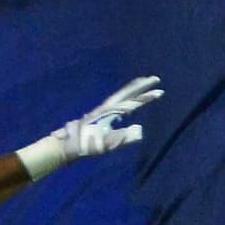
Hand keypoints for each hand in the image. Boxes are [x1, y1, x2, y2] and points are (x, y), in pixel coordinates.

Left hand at [17, 75, 162, 179]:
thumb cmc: (82, 145)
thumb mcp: (103, 144)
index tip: (160, 90)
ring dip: (132, 91)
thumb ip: (120, 138)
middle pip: (125, 94)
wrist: (64, 146)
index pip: (131, 101)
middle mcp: (105, 109)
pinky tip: (125, 108)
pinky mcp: (97, 118)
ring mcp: (101, 113)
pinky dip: (124, 101)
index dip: (145, 96)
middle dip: (140, 87)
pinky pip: (115, 105)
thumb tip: (140, 130)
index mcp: (108, 113)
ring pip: (120, 98)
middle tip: (154, 79)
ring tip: (142, 85)